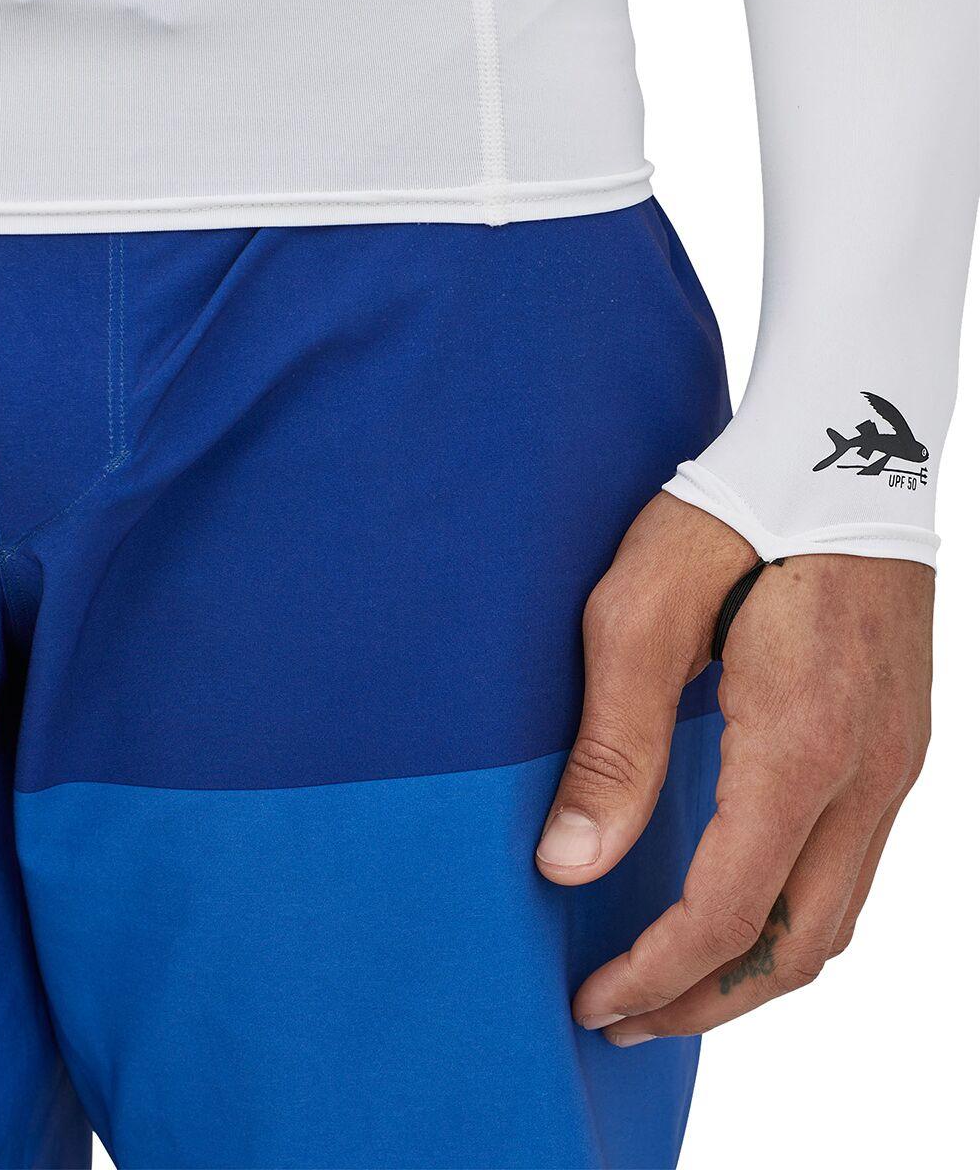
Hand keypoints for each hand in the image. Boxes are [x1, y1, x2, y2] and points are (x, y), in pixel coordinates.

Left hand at [536, 493, 932, 1042]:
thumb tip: (569, 864)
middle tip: (626, 1014)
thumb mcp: (639, 619)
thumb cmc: (727, 521)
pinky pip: (851, 865)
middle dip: (710, 999)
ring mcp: (894, 762)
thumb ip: (612, 748)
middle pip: (799, 945)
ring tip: (673, 980)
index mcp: (798, 750)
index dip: (657, 974)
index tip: (594, 1002)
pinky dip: (790, 912)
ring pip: (835, 914)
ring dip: (755, 965)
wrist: (836, 449)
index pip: (727, 913)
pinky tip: (735, 899)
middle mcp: (866, 775)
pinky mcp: (895, 741)